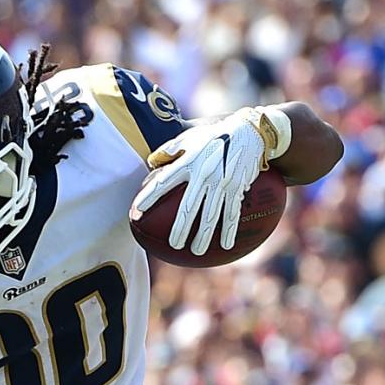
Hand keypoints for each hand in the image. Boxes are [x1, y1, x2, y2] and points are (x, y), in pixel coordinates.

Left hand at [131, 107, 283, 255]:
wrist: (248, 132)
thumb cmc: (214, 136)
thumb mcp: (190, 138)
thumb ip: (169, 150)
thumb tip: (151, 163)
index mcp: (189, 162)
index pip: (163, 182)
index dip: (148, 198)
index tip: (136, 213)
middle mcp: (204, 174)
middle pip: (189, 206)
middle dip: (180, 228)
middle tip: (174, 244)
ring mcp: (221, 182)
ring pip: (211, 214)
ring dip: (203, 236)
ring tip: (196, 252)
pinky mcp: (237, 188)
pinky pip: (232, 213)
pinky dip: (229, 230)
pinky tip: (226, 245)